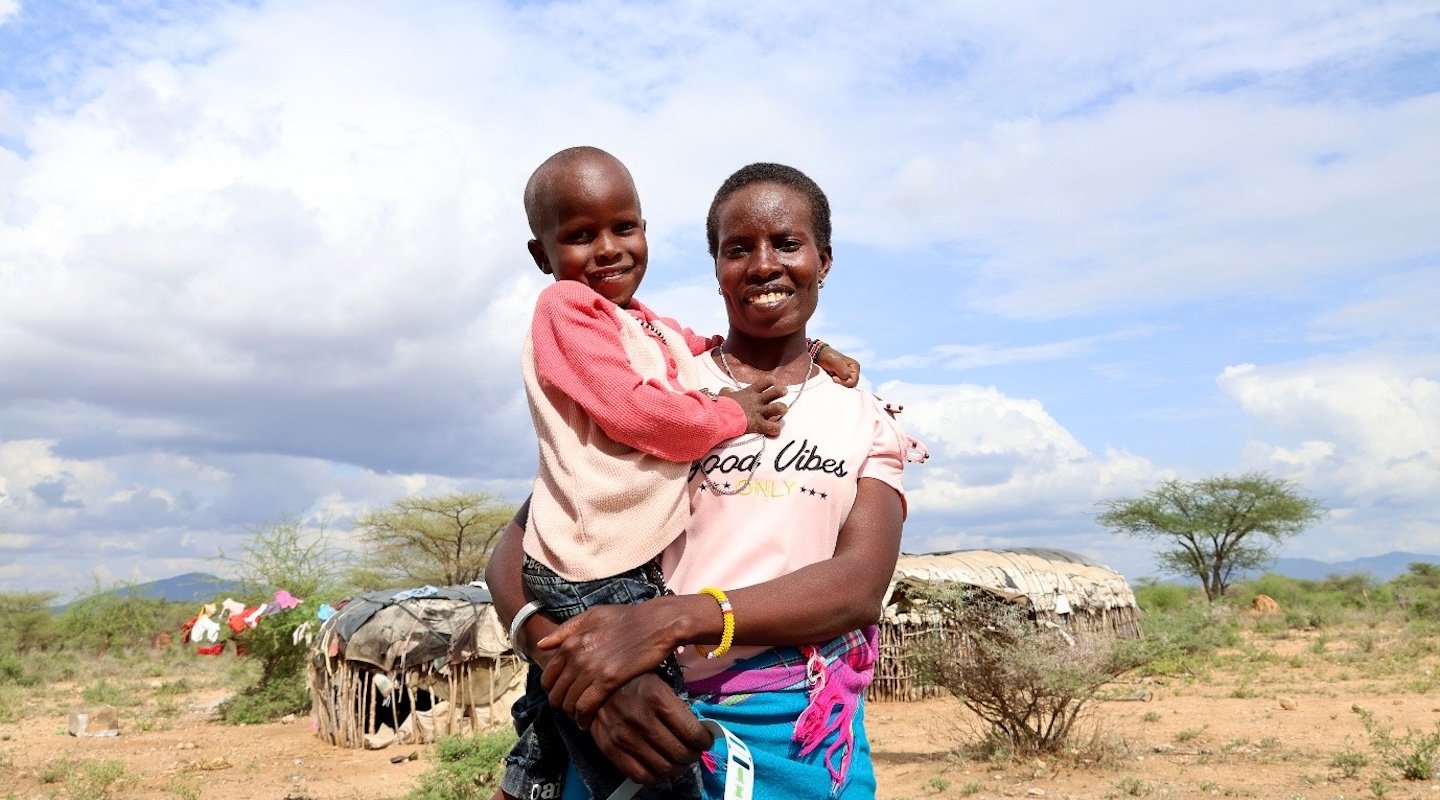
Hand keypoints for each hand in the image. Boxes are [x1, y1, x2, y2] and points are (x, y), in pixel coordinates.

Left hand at [537, 601, 682, 728]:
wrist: (655, 624)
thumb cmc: (626, 618)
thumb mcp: (592, 616)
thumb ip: (565, 630)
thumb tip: (542, 644)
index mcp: (570, 642)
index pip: (548, 676)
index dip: (552, 690)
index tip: (561, 695)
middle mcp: (576, 656)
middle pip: (556, 692)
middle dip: (560, 705)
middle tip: (569, 710)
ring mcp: (591, 669)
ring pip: (569, 702)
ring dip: (572, 714)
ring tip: (579, 717)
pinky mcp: (608, 680)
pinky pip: (585, 707)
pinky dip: (583, 718)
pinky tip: (586, 722)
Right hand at [589, 674, 712, 783]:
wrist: (593, 688)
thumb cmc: (631, 682)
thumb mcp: (658, 683)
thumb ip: (677, 707)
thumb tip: (699, 730)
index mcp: (657, 698)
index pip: (692, 732)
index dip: (705, 741)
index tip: (705, 740)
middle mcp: (642, 719)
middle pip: (680, 753)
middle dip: (693, 756)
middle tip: (694, 752)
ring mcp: (626, 738)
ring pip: (664, 768)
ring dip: (678, 768)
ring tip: (679, 760)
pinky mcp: (612, 751)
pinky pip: (641, 776)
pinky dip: (656, 776)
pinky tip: (660, 767)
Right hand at [720, 376, 786, 436]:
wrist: (719, 416)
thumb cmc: (721, 405)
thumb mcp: (724, 395)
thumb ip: (728, 392)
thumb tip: (728, 391)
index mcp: (750, 392)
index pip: (766, 380)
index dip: (772, 381)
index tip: (773, 385)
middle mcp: (757, 400)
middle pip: (777, 391)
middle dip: (782, 391)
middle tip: (783, 394)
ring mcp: (759, 412)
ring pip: (779, 407)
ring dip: (782, 409)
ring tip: (782, 411)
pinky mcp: (758, 424)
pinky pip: (773, 427)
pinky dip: (776, 429)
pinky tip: (774, 430)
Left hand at [816, 345, 859, 387]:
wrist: (819, 356)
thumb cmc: (827, 356)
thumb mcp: (835, 361)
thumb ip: (843, 370)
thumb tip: (846, 377)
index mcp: (855, 367)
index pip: (853, 381)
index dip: (844, 382)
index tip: (834, 377)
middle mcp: (853, 372)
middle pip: (850, 385)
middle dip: (841, 383)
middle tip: (832, 376)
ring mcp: (847, 377)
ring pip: (845, 387)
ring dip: (837, 383)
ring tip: (831, 376)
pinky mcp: (841, 380)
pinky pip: (840, 387)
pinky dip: (835, 384)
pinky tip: (830, 379)